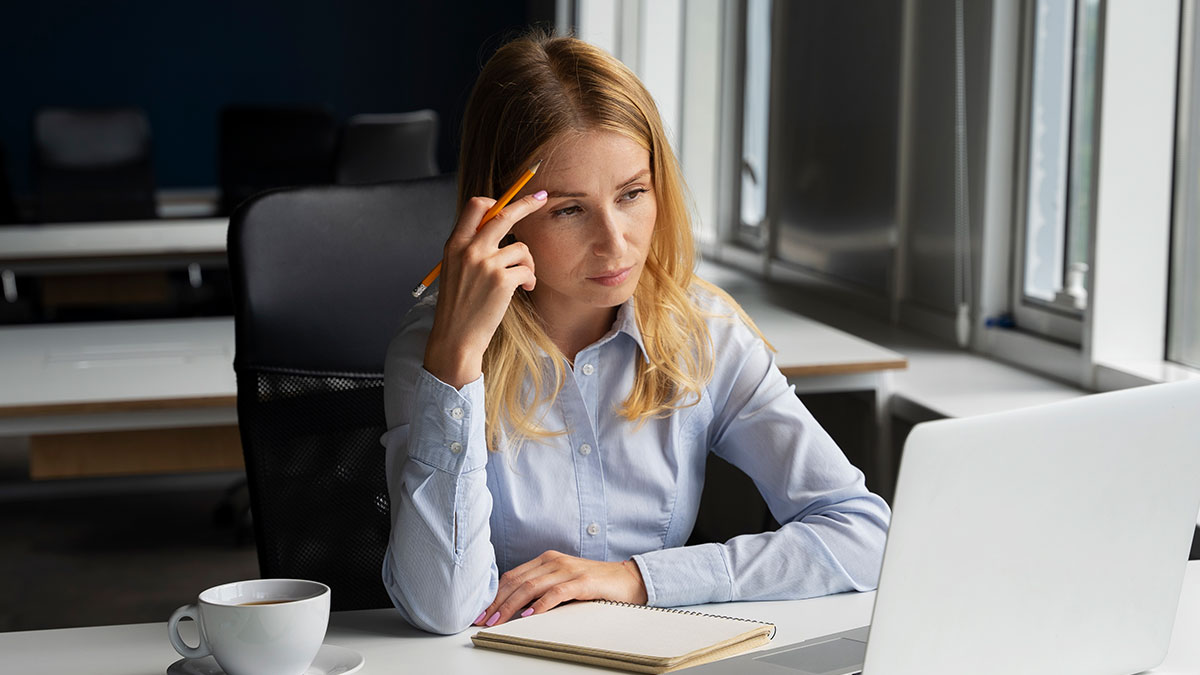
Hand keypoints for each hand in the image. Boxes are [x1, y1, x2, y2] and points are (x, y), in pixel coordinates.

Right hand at [423, 191, 546, 387]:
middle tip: (542, 197)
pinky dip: (529, 279)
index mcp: (454, 244)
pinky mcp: (501, 280)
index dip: (494, 201)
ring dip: (528, 263)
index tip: (508, 200)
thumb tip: (496, 227)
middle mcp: (469, 249)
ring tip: (522, 280)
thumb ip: (471, 248)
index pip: (475, 207)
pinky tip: (523, 290)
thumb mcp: (455, 269)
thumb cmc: (459, 306)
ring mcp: (485, 263)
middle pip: (503, 214)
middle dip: (526, 204)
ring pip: (521, 248)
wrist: (456, 337)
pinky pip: (527, 269)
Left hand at [474, 550, 647, 626]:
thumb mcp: (562, 582)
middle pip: (517, 581)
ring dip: (511, 606)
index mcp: (546, 560)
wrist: (626, 579)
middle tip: (484, 619)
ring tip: (499, 620)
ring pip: (531, 587)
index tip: (482, 611)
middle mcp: (554, 561)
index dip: (494, 594)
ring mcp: (568, 570)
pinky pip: (556, 593)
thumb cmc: (593, 583)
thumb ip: (541, 588)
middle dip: (497, 602)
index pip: (512, 576)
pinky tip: (530, 614)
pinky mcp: (582, 582)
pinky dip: (541, 604)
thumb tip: (514, 606)